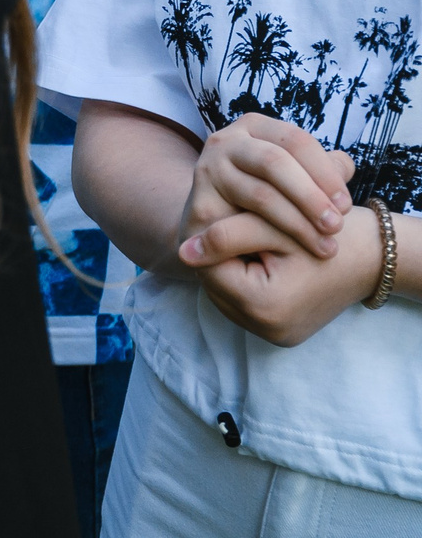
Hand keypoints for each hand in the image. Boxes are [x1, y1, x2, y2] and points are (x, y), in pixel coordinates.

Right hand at [180, 114, 354, 259]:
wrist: (219, 229)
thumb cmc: (267, 199)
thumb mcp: (296, 180)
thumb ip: (320, 171)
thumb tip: (344, 166)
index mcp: (253, 128)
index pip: (295, 140)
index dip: (325, 173)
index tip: (346, 206)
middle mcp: (225, 141)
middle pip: (274, 162)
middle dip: (311, 197)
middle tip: (337, 226)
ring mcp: (208, 170)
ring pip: (260, 193)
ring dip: (298, 222)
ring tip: (325, 246)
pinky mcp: (200, 205)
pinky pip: (241, 223)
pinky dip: (272, 238)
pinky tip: (293, 253)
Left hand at [182, 202, 386, 346]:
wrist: (372, 258)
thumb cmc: (325, 233)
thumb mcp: (273, 226)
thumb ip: (225, 235)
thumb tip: (182, 250)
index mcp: (263, 305)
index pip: (209, 267)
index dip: (209, 240)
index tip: (216, 217)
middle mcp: (267, 330)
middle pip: (215, 284)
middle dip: (218, 255)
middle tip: (230, 228)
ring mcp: (274, 337)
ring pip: (227, 295)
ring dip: (229, 268)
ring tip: (244, 242)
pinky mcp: (281, 335)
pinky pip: (245, 305)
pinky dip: (245, 281)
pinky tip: (256, 259)